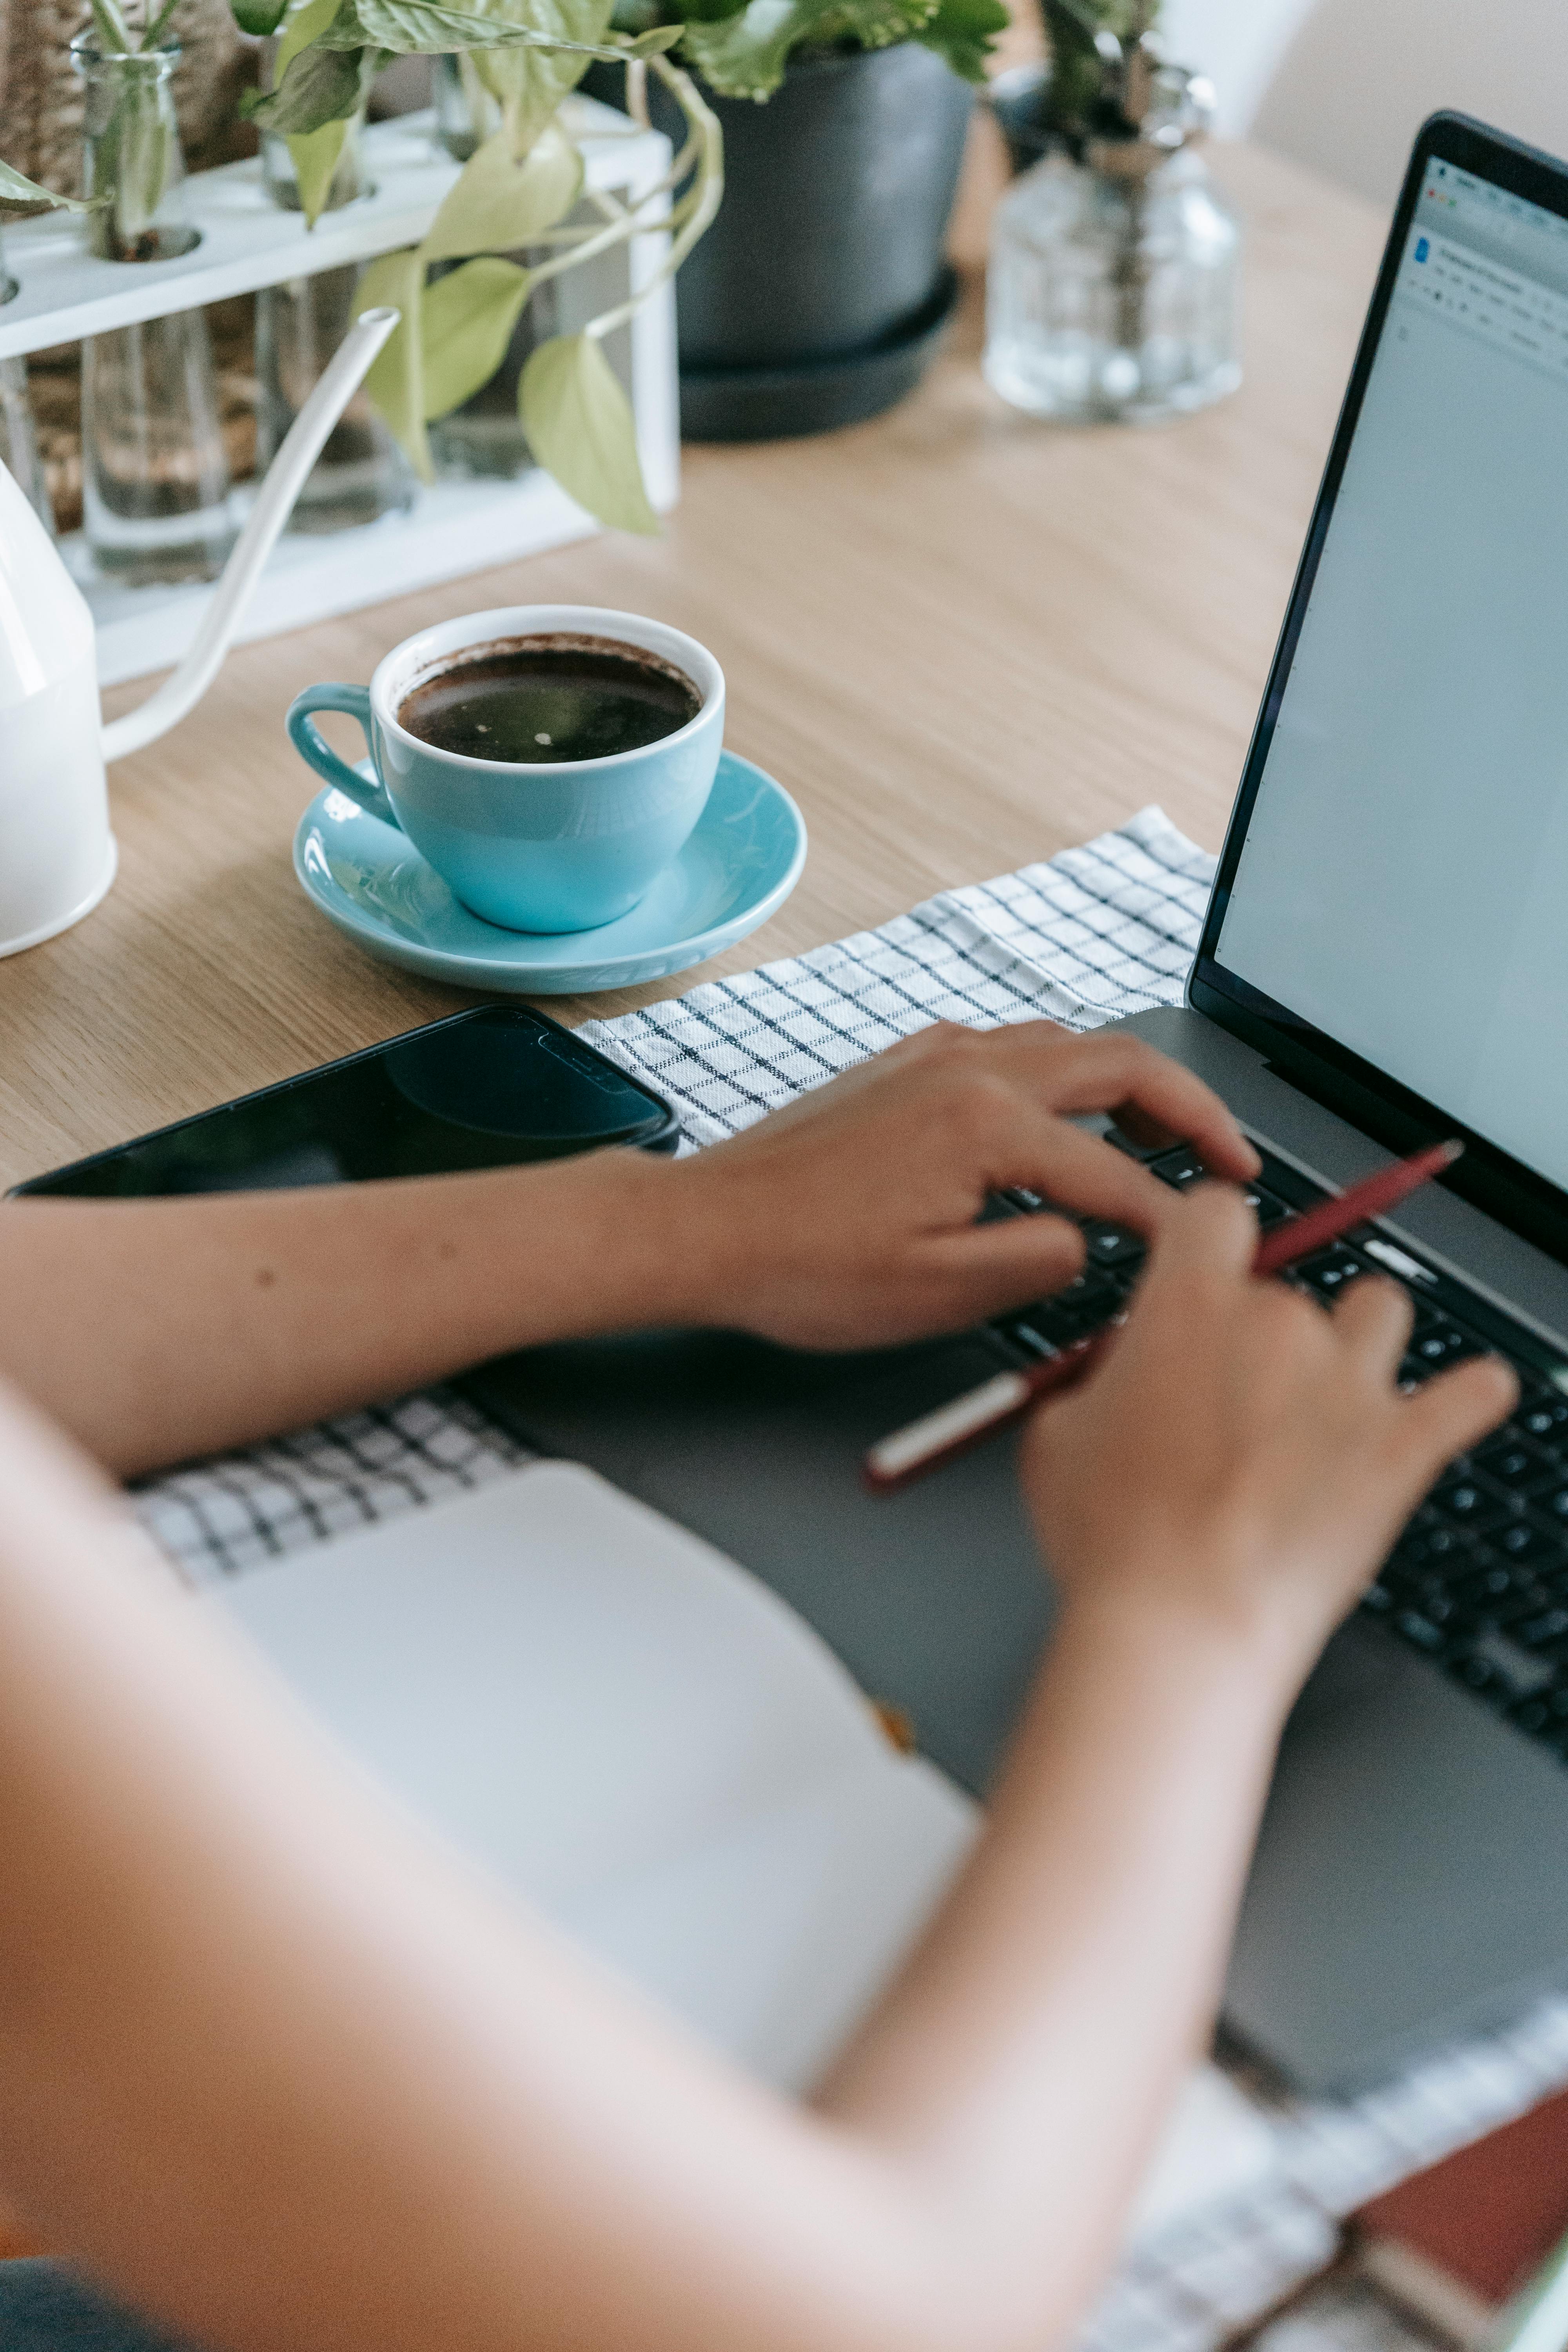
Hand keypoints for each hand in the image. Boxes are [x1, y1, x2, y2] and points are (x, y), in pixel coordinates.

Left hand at [665, 1021, 1258, 1350]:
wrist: (704, 1229)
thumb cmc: (801, 1268)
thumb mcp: (935, 1293)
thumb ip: (1036, 1263)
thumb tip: (1090, 1240)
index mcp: (986, 1126)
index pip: (1117, 1178)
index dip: (1173, 1223)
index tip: (1205, 1256)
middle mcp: (968, 1070)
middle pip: (1121, 1065)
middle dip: (1192, 1113)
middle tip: (1234, 1163)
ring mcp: (934, 1058)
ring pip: (1069, 1046)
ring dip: (1132, 1086)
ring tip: (1167, 1142)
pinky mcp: (904, 1066)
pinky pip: (1012, 1049)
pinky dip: (1065, 1078)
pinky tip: (1067, 1122)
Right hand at [1021, 1184, 1518, 1682]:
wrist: (1179, 1626)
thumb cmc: (1111, 1539)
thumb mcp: (1057, 1432)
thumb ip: (1099, 1377)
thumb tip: (1126, 1368)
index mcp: (1189, 1305)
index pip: (1217, 1212)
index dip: (1207, 1243)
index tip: (1200, 1275)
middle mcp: (1279, 1325)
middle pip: (1287, 1286)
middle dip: (1259, 1334)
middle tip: (1231, 1404)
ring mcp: (1351, 1385)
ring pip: (1381, 1310)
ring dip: (1359, 1338)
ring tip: (1333, 1389)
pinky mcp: (1404, 1448)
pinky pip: (1473, 1391)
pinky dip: (1470, 1393)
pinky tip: (1462, 1397)